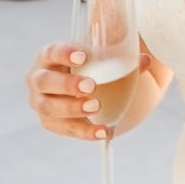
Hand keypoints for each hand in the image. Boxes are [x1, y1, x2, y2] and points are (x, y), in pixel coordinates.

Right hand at [26, 41, 152, 140]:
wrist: (89, 86)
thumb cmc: (92, 64)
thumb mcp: (104, 55)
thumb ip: (122, 54)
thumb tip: (144, 61)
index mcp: (50, 56)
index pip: (51, 51)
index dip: (64, 53)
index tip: (83, 56)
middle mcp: (40, 78)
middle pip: (44, 81)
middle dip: (67, 84)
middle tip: (91, 86)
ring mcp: (42, 102)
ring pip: (49, 107)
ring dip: (73, 108)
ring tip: (96, 106)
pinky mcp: (51, 122)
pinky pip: (65, 129)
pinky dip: (85, 132)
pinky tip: (103, 131)